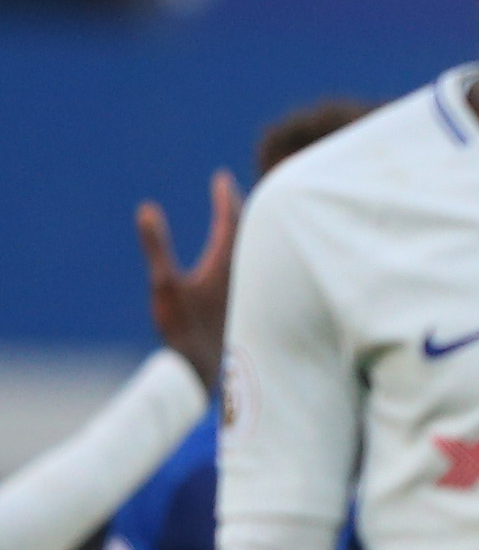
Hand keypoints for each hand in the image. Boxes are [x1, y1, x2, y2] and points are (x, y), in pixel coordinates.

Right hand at [137, 171, 239, 386]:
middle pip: (251, 231)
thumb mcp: (166, 285)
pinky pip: (258, 269)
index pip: (232, 219)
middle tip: (230, 191)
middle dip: (239, 209)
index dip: (226, 196)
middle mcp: (249, 272)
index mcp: (229, 262)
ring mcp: (256, 289)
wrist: (210, 372)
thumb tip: (148, 209)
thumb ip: (157, 246)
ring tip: (239, 219)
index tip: (221, 177)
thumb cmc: (187, 330)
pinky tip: (246, 264)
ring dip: (249, 232)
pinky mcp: (257, 306)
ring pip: (258, 251)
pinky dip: (251, 255)